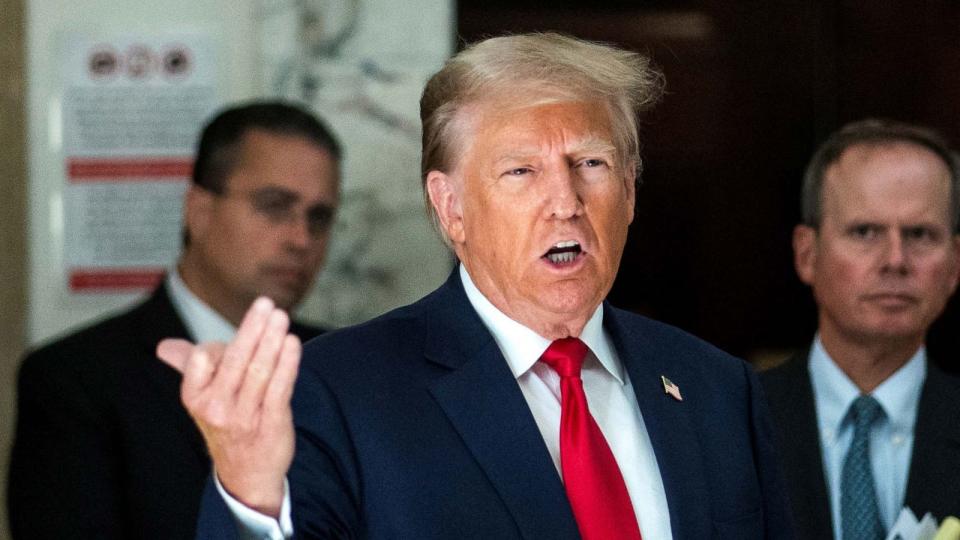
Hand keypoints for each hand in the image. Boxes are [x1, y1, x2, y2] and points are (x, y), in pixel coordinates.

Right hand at [157, 297, 300, 516]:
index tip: (232, 335)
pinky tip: (292, 344)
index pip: (202, 359)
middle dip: (253, 329)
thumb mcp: (202, 399)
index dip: (219, 343)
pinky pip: (280, 388)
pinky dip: (288, 364)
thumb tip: (164, 347)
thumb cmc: (226, 422)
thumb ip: (189, 367)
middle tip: (266, 304)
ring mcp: (245, 418)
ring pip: (260, 371)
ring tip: (281, 318)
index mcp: (195, 397)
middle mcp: (217, 409)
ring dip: (272, 341)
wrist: (246, 473)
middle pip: (236, 360)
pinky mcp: (272, 424)